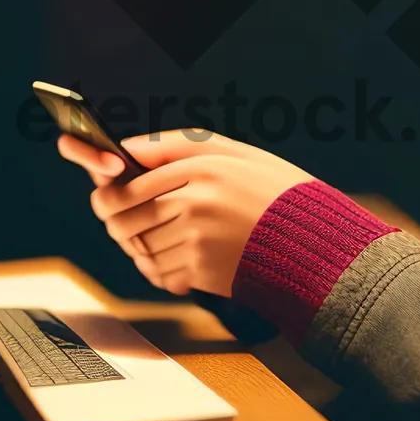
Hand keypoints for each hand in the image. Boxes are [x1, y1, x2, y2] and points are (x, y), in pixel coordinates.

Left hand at [57, 129, 314, 295]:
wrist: (315, 241)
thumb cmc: (274, 191)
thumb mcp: (234, 153)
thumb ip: (177, 145)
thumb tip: (128, 148)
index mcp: (201, 167)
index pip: (128, 185)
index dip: (107, 196)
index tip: (104, 200)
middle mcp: (195, 202)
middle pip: (124, 219)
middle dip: (115, 224)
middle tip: (121, 222)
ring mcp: (198, 239)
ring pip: (140, 249)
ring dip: (139, 248)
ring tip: (158, 240)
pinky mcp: (204, 271)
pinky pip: (160, 275)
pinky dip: (159, 271)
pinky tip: (177, 260)